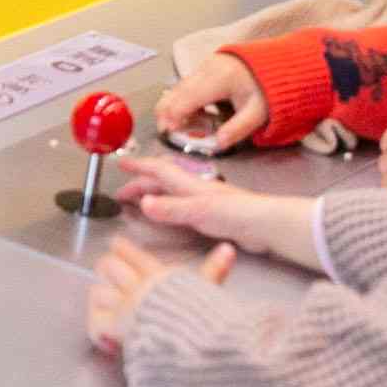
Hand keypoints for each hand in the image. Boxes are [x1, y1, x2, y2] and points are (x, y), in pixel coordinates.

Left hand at [87, 237, 234, 352]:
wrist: (192, 346)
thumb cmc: (202, 319)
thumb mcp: (208, 292)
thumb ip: (215, 269)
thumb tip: (228, 249)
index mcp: (158, 276)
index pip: (131, 253)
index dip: (120, 247)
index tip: (116, 244)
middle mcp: (137, 288)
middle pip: (107, 266)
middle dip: (106, 268)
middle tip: (106, 271)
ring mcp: (124, 308)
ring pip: (97, 292)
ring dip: (100, 299)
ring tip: (104, 301)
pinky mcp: (116, 329)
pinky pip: (96, 323)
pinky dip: (97, 328)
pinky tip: (103, 331)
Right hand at [112, 159, 292, 255]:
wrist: (264, 224)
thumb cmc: (237, 214)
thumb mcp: (199, 211)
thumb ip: (171, 208)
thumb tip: (144, 202)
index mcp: (190, 184)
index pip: (158, 170)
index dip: (138, 166)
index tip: (121, 163)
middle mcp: (195, 188)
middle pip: (161, 180)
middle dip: (140, 182)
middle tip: (122, 191)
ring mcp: (203, 199)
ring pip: (170, 191)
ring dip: (152, 192)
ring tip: (139, 199)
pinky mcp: (211, 212)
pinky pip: (180, 203)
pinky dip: (166, 204)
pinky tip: (169, 211)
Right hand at [155, 51, 264, 150]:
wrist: (278, 66)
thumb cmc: (269, 87)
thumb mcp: (258, 112)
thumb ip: (237, 129)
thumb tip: (220, 143)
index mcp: (221, 78)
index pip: (189, 97)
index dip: (175, 114)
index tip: (167, 129)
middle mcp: (209, 68)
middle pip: (179, 90)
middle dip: (167, 110)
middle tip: (164, 129)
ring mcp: (206, 65)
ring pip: (180, 85)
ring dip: (173, 104)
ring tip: (172, 124)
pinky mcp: (207, 67)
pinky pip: (188, 83)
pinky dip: (182, 98)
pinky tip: (186, 113)